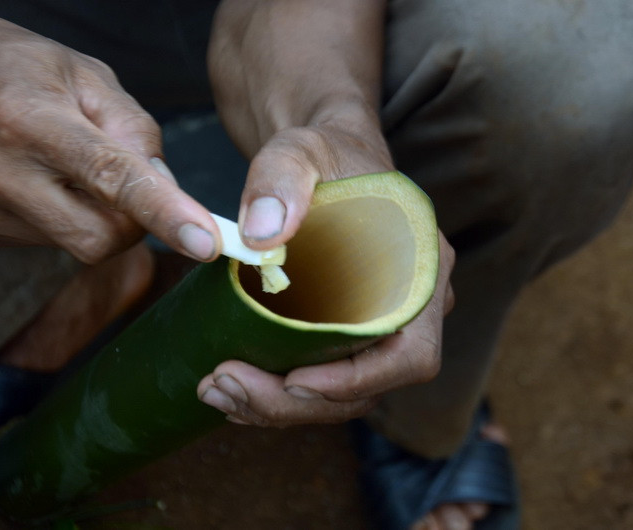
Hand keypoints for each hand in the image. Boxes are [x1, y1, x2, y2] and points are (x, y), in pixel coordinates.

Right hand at [0, 3, 218, 262]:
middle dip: (134, 222)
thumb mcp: (88, 76)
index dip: (163, 214)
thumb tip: (168, 191)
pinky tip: (44, 182)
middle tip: (128, 183)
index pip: (111, 178)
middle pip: (100, 237)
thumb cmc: (17, 67)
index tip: (205, 243)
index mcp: (30, 120)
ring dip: (97, 216)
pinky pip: (51, 242)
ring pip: (78, 244)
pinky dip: (67, 218)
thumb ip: (136, 132)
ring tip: (69, 167)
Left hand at [197, 120, 456, 426]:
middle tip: (224, 386)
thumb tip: (260, 236)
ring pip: (338, 396)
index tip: (293, 380)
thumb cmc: (321, 153)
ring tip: (214, 389)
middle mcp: (406, 308)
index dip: (358, 380)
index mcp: (418, 268)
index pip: (411, 354)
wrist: (319, 161)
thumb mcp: (299, 151)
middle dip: (294, 401)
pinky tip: (228, 386)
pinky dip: (273, 393)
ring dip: (275, 405)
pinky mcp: (341, 334)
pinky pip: (318, 380)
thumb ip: (281, 179)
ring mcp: (375, 326)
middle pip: (367, 388)